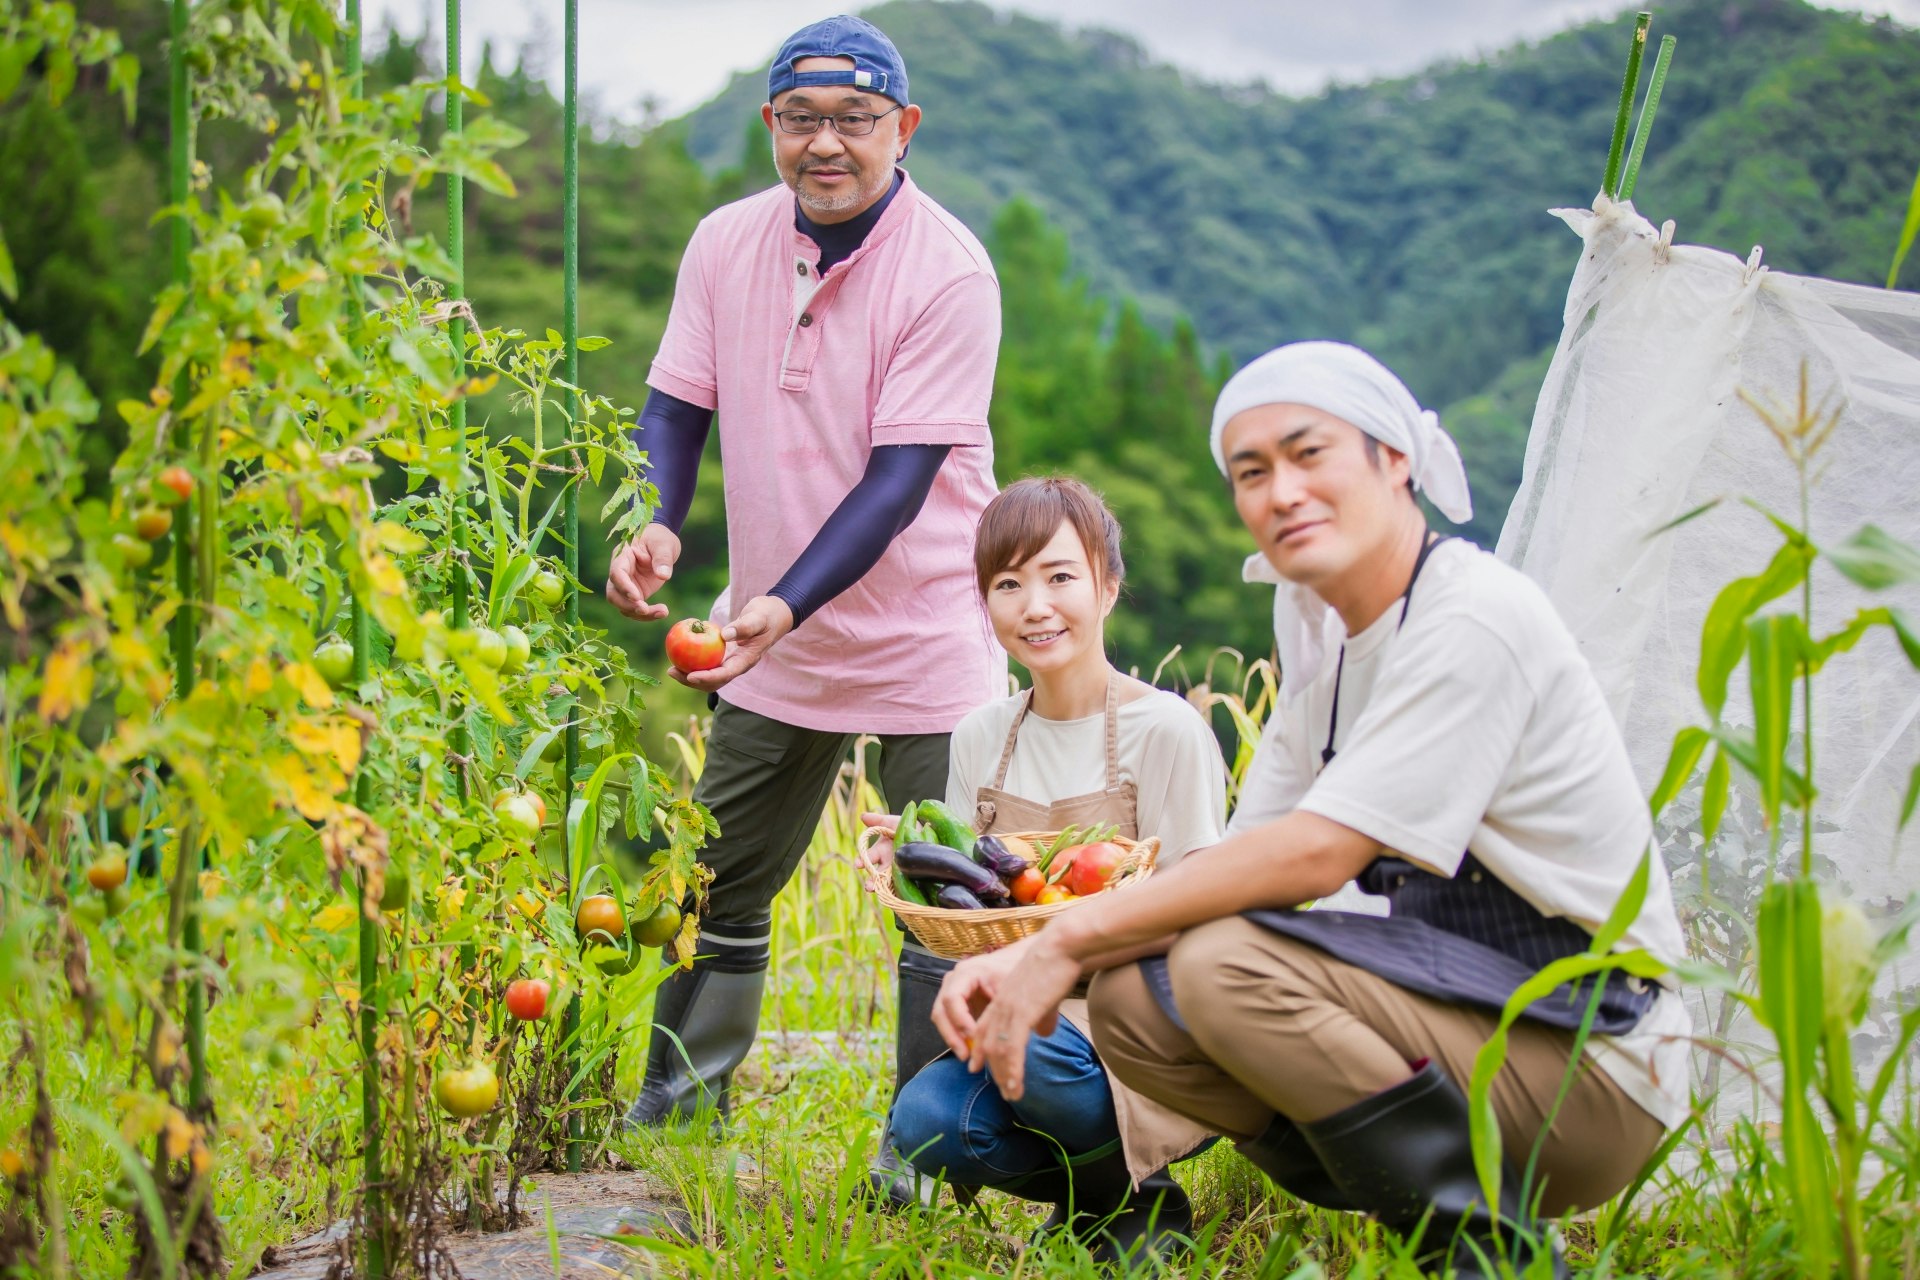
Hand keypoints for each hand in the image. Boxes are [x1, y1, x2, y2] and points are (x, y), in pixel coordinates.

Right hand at [605, 523, 680, 620]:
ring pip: (623, 605)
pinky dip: (647, 615)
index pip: (616, 574)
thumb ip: (663, 558)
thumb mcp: (664, 544)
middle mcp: (620, 573)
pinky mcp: (635, 594)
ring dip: (639, 614)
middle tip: (645, 609)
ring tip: (662, 612)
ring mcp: (626, 585)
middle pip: (614, 594)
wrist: (661, 544)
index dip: (624, 587)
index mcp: (622, 557)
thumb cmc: (659, 539)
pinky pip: (635, 609)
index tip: (638, 597)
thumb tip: (664, 576)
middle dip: (627, 605)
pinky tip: (662, 612)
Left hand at [672, 595, 793, 692]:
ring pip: (708, 677)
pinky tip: (678, 656)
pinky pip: (707, 665)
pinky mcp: (725, 656)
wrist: (774, 616)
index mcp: (747, 660)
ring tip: (672, 669)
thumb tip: (724, 635)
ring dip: (689, 676)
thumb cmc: (767, 615)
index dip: (707, 678)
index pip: (726, 674)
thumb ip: (744, 626)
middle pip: (714, 682)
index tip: (691, 675)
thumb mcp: (758, 617)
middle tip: (673, 671)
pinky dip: (693, 664)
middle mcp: (737, 665)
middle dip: (692, 681)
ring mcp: (731, 662)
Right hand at [857, 812, 900, 891]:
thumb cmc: (906, 826)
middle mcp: (886, 864)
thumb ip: (878, 821)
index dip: (861, 861)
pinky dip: (896, 892)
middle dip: (871, 881)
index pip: (868, 858)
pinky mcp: (907, 878)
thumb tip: (863, 816)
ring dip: (881, 889)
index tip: (858, 864)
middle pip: (875, 874)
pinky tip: (895, 895)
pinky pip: (900, 887)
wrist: (926, 832)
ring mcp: (896, 872)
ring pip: (886, 883)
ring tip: (879, 892)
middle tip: (869, 886)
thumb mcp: (892, 822)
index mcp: (880, 851)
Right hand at [931, 940, 1028, 1058]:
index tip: (974, 1036)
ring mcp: (953, 990)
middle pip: (941, 1010)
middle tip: (966, 1056)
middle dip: (952, 1035)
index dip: (960, 1020)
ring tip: (967, 1056)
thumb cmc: (1020, 970)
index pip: (953, 998)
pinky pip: (949, 1021)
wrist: (1018, 958)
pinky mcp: (958, 1002)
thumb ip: (1026, 1006)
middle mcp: (955, 979)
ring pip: (941, 1018)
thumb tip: (1045, 1031)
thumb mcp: (1020, 987)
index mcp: (968, 972)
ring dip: (952, 1038)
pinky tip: (971, 1051)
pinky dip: (956, 1036)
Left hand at [966, 935, 1081, 1100]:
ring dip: (1004, 1076)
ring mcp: (1008, 1010)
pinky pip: (1011, 1049)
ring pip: (998, 1051)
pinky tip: (1015, 1087)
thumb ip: (1040, 1013)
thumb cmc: (1056, 966)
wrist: (1061, 947)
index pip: (985, 1028)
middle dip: (993, 1069)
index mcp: (1002, 998)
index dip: (981, 1049)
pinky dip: (1012, 1071)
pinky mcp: (1021, 1014)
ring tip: (1011, 1095)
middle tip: (1002, 1090)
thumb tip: (1044, 1031)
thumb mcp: (1043, 992)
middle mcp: (1000, 1005)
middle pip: (987, 1043)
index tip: (980, 1067)